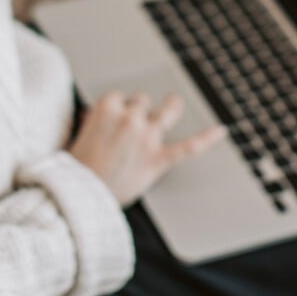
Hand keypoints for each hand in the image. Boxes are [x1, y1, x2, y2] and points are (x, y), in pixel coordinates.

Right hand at [67, 91, 224, 206]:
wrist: (78, 198)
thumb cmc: (74, 170)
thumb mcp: (76, 137)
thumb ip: (89, 122)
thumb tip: (91, 115)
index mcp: (105, 108)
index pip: (120, 97)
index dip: (119, 110)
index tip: (115, 122)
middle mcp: (129, 117)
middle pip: (142, 102)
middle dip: (139, 111)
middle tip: (133, 127)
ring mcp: (146, 137)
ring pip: (166, 111)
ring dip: (171, 108)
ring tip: (174, 105)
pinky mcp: (157, 160)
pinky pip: (188, 146)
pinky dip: (207, 138)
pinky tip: (221, 130)